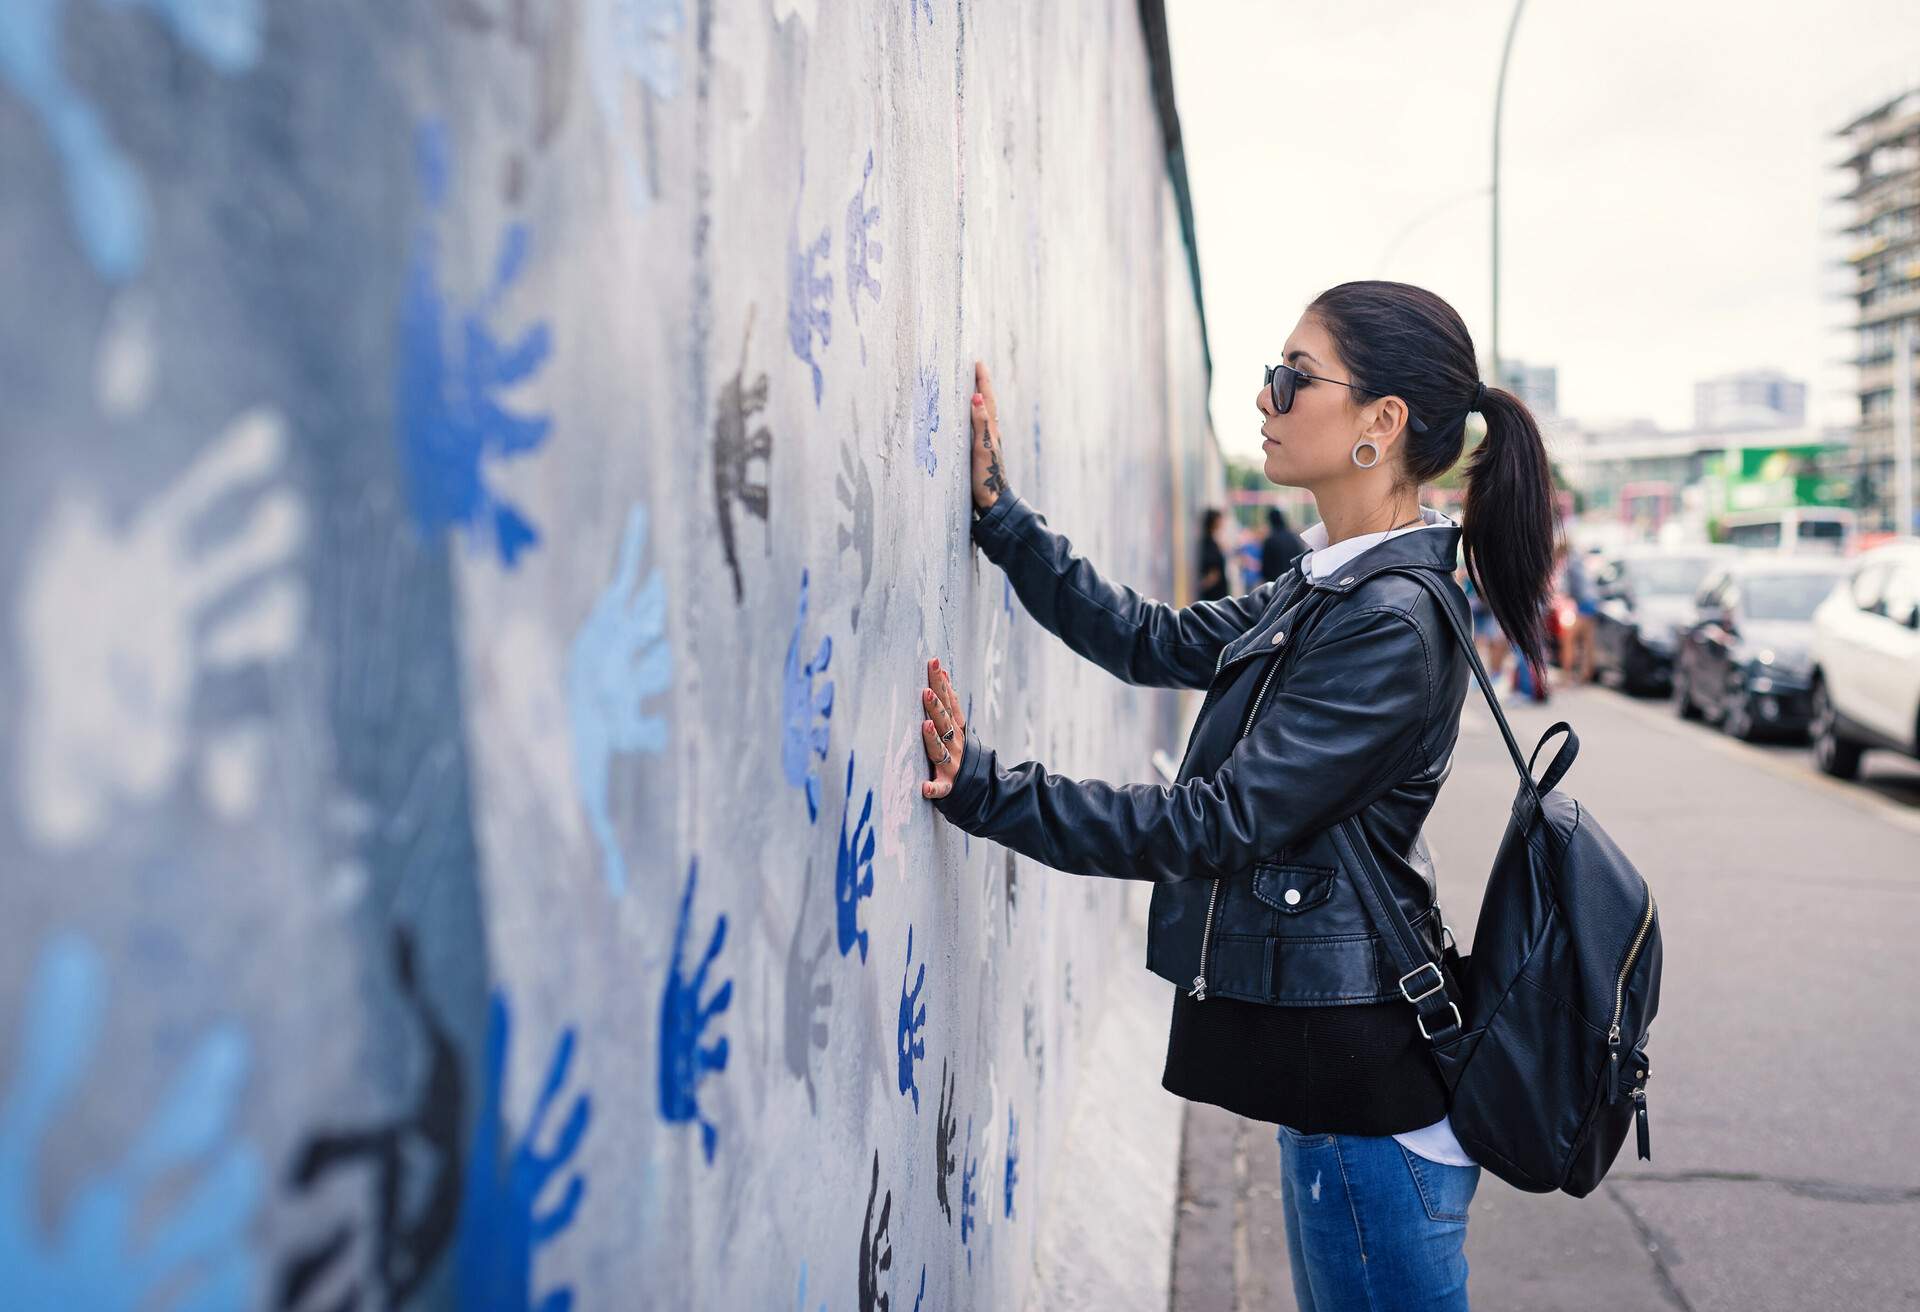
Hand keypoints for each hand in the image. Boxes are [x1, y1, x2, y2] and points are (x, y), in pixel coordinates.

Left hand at [920, 658, 967, 799]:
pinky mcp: (947, 786)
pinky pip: (940, 789)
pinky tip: (924, 788)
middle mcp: (954, 744)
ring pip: (940, 750)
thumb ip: (949, 702)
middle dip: (936, 706)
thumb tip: (942, 671)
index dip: (942, 684)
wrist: (982, 786)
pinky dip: (933, 788)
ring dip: (933, 738)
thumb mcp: (957, 726)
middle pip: (944, 722)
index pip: (949, 702)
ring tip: (925, 725)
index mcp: (955, 729)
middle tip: (926, 690)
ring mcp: (951, 764)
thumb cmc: (959, 751)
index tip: (935, 664)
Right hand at [969, 360, 1009, 511]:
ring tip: (973, 386)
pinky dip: (975, 414)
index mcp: (991, 429)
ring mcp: (988, 441)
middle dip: (981, 385)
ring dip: (979, 398)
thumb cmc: (986, 476)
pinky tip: (972, 418)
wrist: (993, 500)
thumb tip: (977, 398)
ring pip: (984, 413)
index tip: (978, 363)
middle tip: (976, 368)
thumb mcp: (982, 448)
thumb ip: (980, 423)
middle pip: (987, 402)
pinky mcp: (982, 451)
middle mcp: (991, 432)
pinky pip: (979, 425)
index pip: (986, 399)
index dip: (982, 381)